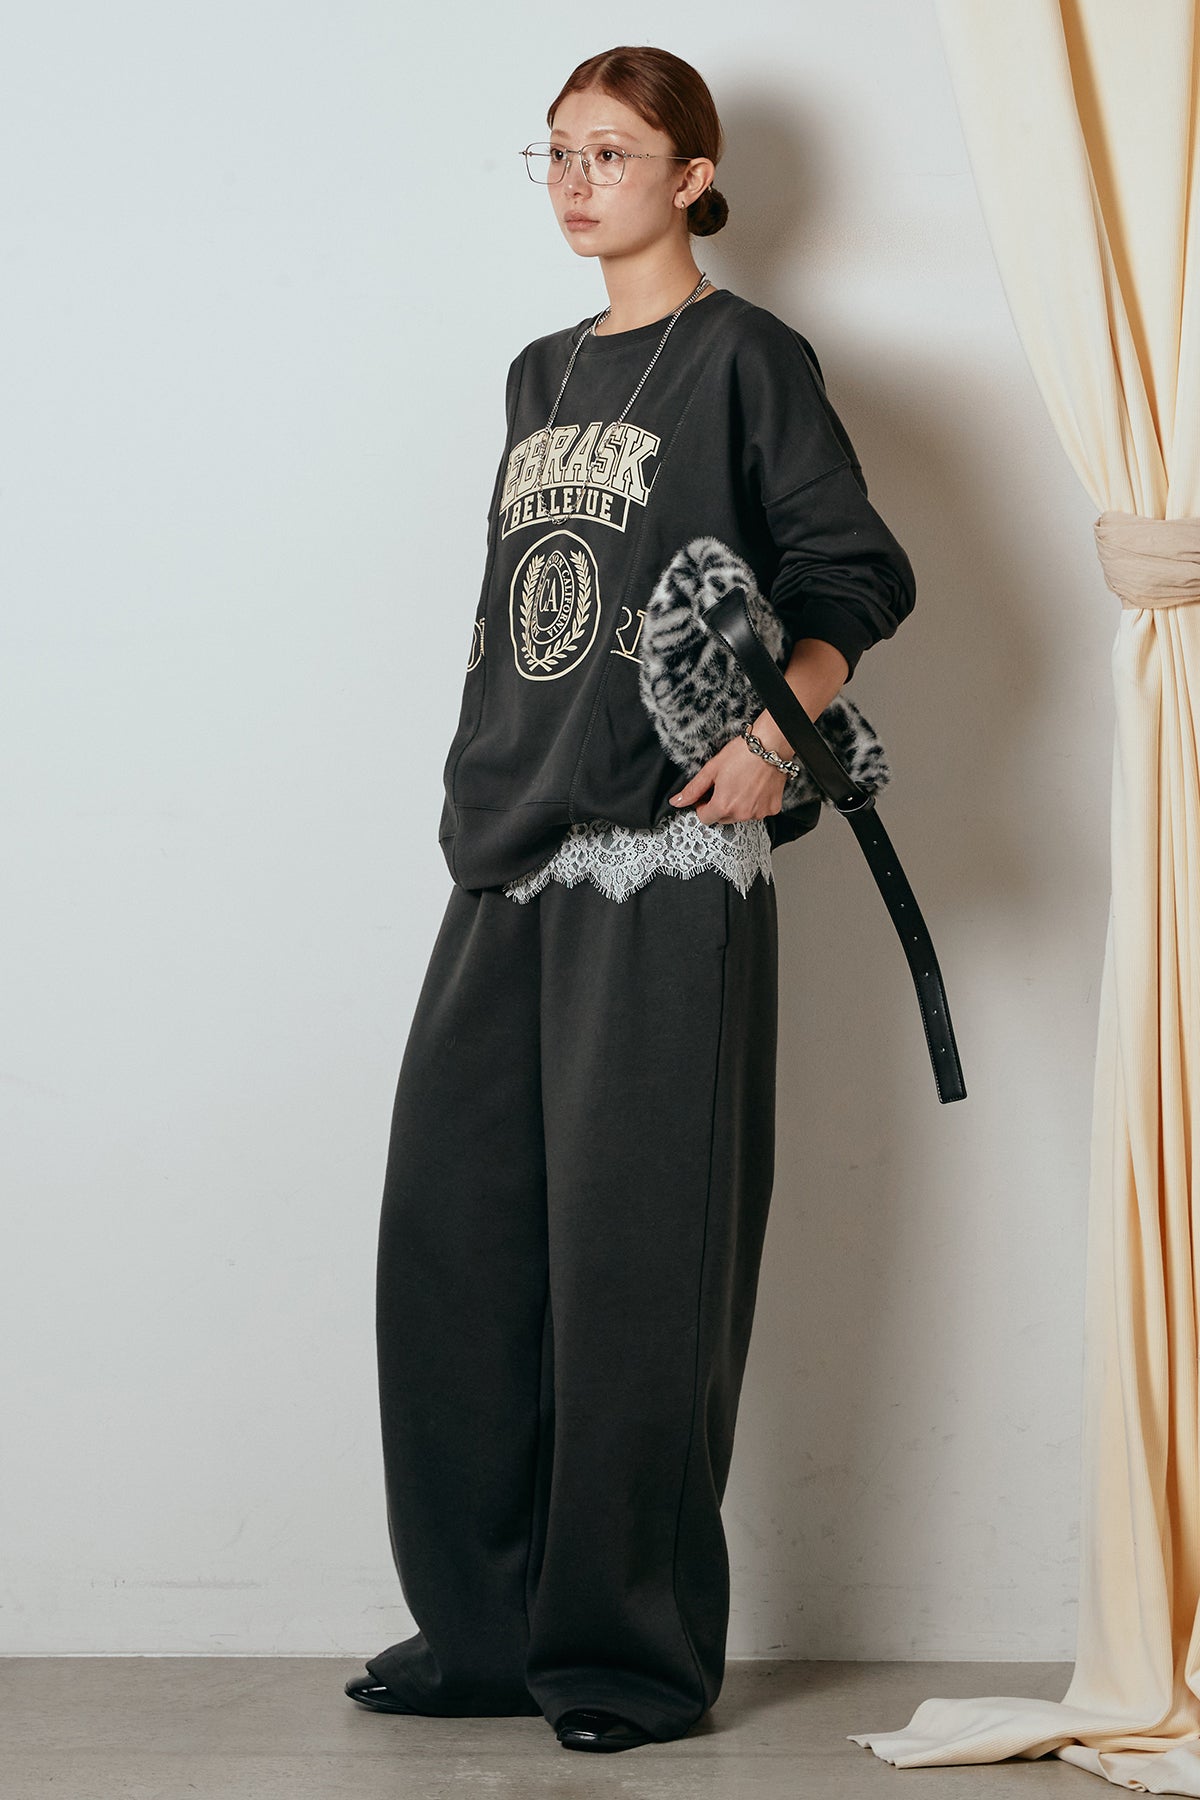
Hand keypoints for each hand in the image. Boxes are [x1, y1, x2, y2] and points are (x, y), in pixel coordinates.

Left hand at [668, 732, 787, 823]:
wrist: (770, 745)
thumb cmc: (742, 753)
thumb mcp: (711, 769)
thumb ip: (693, 789)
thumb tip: (677, 802)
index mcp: (723, 805)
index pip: (705, 818)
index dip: (703, 806)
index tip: (708, 795)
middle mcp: (741, 813)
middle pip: (722, 818)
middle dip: (720, 806)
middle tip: (726, 786)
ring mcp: (758, 813)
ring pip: (740, 816)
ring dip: (738, 806)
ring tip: (742, 784)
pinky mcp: (772, 809)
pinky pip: (758, 812)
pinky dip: (755, 803)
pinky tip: (755, 788)